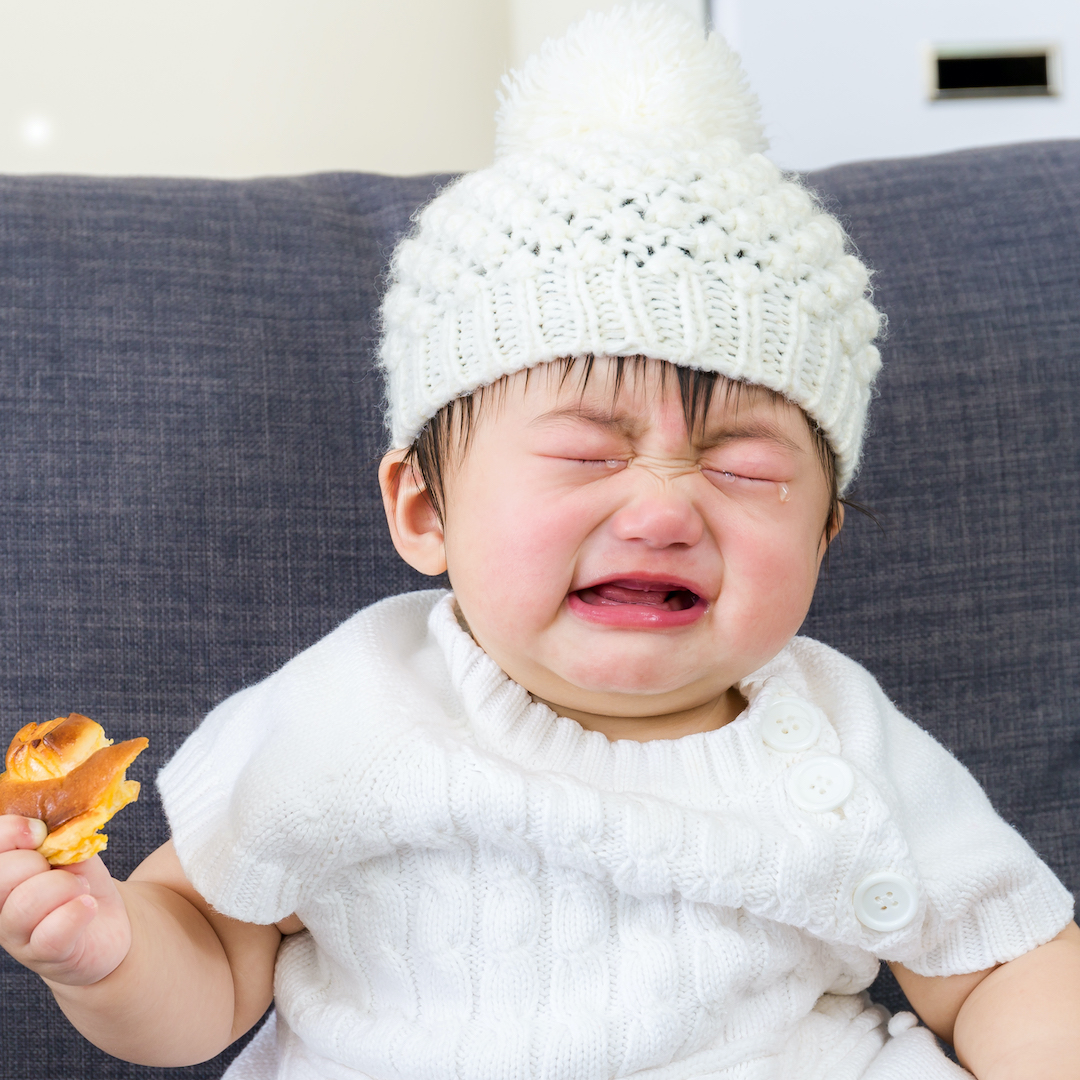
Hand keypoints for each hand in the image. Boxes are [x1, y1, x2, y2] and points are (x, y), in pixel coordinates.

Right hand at [0, 815, 130, 985]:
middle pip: (3, 875)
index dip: (10, 832)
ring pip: (24, 904)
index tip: (40, 832)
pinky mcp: (46, 955)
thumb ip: (55, 832)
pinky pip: (51, 934)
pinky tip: (88, 906)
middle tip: (63, 868)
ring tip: (82, 889)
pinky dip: (76, 913)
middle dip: (38, 862)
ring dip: (65, 887)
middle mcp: (0, 906)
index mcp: (4, 872)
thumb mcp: (69, 847)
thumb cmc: (80, 880)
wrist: (108, 922)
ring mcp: (18, 935)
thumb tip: (47, 820)